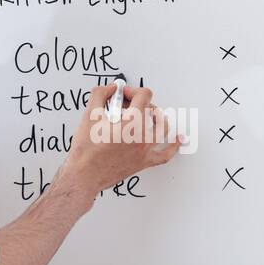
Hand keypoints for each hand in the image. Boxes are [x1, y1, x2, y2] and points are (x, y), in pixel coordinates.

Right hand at [62, 84, 182, 194]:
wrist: (85, 175)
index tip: (122, 95)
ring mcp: (145, 150)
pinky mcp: (144, 162)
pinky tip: (178, 139)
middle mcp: (143, 135)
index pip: (144, 96)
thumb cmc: (86, 149)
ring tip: (148, 115)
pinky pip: (165, 155)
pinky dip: (174, 146)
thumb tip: (112, 89)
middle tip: (124, 107)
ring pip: (162, 128)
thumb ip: (100, 94)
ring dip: (157, 118)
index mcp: (132, 122)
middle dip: (139, 104)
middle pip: (152, 110)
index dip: (133, 91)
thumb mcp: (89, 114)